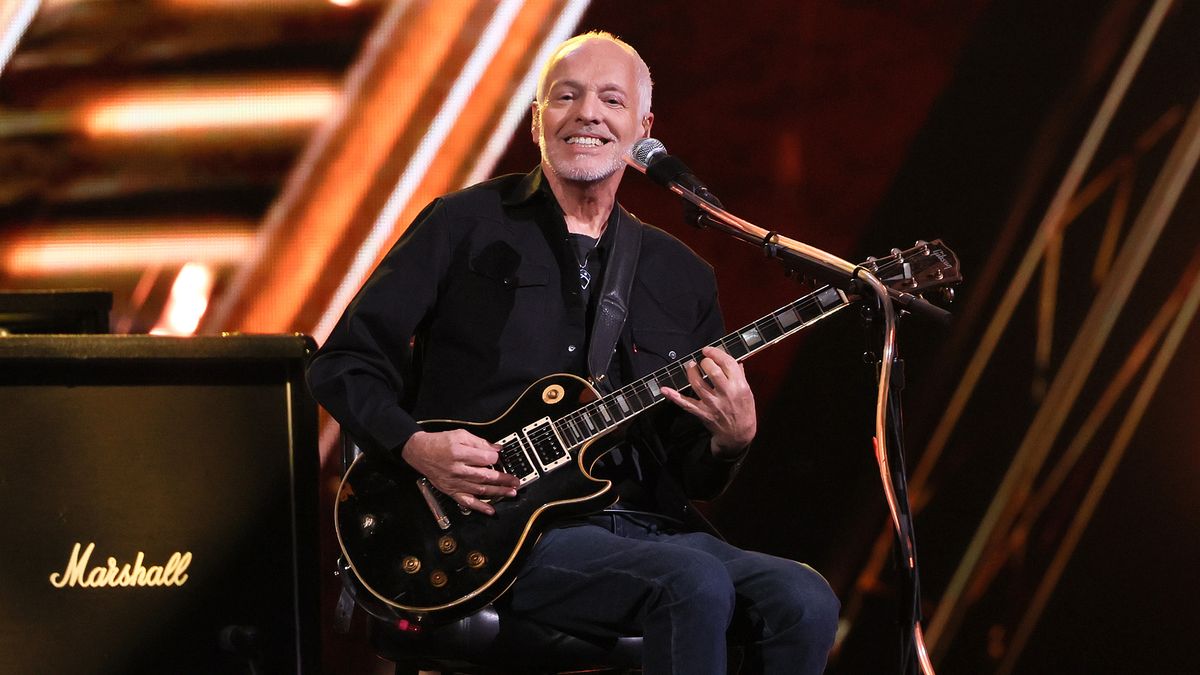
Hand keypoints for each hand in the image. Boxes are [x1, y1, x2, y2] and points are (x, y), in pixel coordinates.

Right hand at [400, 429, 519, 514]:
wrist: (420, 452)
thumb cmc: (440, 443)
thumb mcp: (460, 434)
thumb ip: (479, 442)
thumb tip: (497, 449)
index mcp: (460, 453)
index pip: (486, 459)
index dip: (496, 458)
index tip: (500, 458)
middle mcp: (458, 470)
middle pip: (486, 477)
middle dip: (504, 480)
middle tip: (516, 482)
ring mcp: (455, 483)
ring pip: (480, 490)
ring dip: (497, 492)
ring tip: (511, 492)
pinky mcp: (451, 491)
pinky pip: (467, 502)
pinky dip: (479, 507)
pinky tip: (491, 510)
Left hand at [660, 346, 755, 457]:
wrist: (738, 434)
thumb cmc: (744, 410)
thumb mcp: (748, 391)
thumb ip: (740, 375)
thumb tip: (734, 360)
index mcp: (739, 386)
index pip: (727, 363)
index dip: (716, 353)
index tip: (709, 350)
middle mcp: (726, 393)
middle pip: (712, 371)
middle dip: (704, 362)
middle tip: (702, 361)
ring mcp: (713, 404)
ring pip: (697, 384)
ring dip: (691, 372)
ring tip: (690, 366)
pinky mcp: (703, 412)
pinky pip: (686, 403)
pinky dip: (674, 397)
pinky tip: (665, 390)